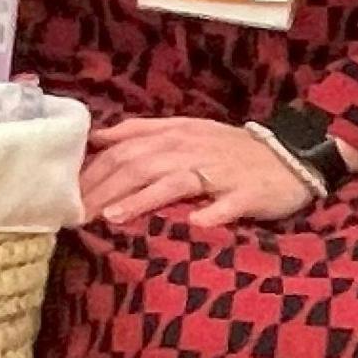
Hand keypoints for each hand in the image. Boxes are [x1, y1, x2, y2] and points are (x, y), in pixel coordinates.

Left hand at [80, 115, 318, 228]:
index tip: (67, 195)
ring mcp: (221, 172)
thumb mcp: (185, 131)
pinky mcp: (248, 193)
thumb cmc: (228, 150)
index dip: (93, 172)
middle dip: (105, 190)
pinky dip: (211, 214)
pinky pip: (228, 204)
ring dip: (143, 199)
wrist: (290, 157)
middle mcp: (193, 149)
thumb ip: (141, 132)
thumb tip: (98, 137)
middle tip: (77, 215)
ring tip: (114, 216)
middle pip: (140, 166)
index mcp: (175, 134)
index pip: (123, 150)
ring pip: (176, 181)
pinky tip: (193, 226)